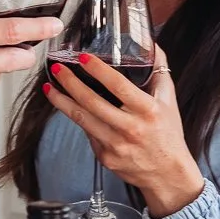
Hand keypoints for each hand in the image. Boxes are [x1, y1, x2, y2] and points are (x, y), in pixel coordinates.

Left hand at [44, 45, 204, 217]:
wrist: (167, 173)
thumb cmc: (168, 134)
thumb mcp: (169, 101)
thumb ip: (159, 71)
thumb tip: (152, 45)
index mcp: (147, 110)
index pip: (119, 86)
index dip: (98, 70)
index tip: (83, 58)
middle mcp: (130, 128)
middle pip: (92, 102)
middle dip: (70, 83)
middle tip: (57, 68)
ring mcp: (115, 145)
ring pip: (82, 119)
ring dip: (62, 101)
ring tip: (50, 88)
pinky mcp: (105, 157)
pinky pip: (87, 133)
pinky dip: (77, 119)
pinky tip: (68, 107)